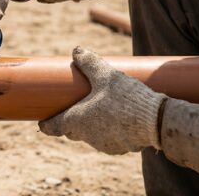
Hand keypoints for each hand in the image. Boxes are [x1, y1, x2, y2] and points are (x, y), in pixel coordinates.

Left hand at [39, 47, 166, 154]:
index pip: (52, 128)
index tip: (42, 120)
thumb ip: (89, 62)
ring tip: (99, 107)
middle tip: (74, 105)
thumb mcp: (106, 74)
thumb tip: (76, 50)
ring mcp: (104, 145)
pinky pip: (109, 139)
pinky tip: (118, 118)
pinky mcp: (121, 148)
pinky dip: (109, 130)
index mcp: (76, 121)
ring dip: (91, 125)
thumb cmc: (126, 98)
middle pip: (71, 130)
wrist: (156, 121)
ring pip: (90, 135)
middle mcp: (87, 137)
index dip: (46, 124)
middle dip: (70, 120)